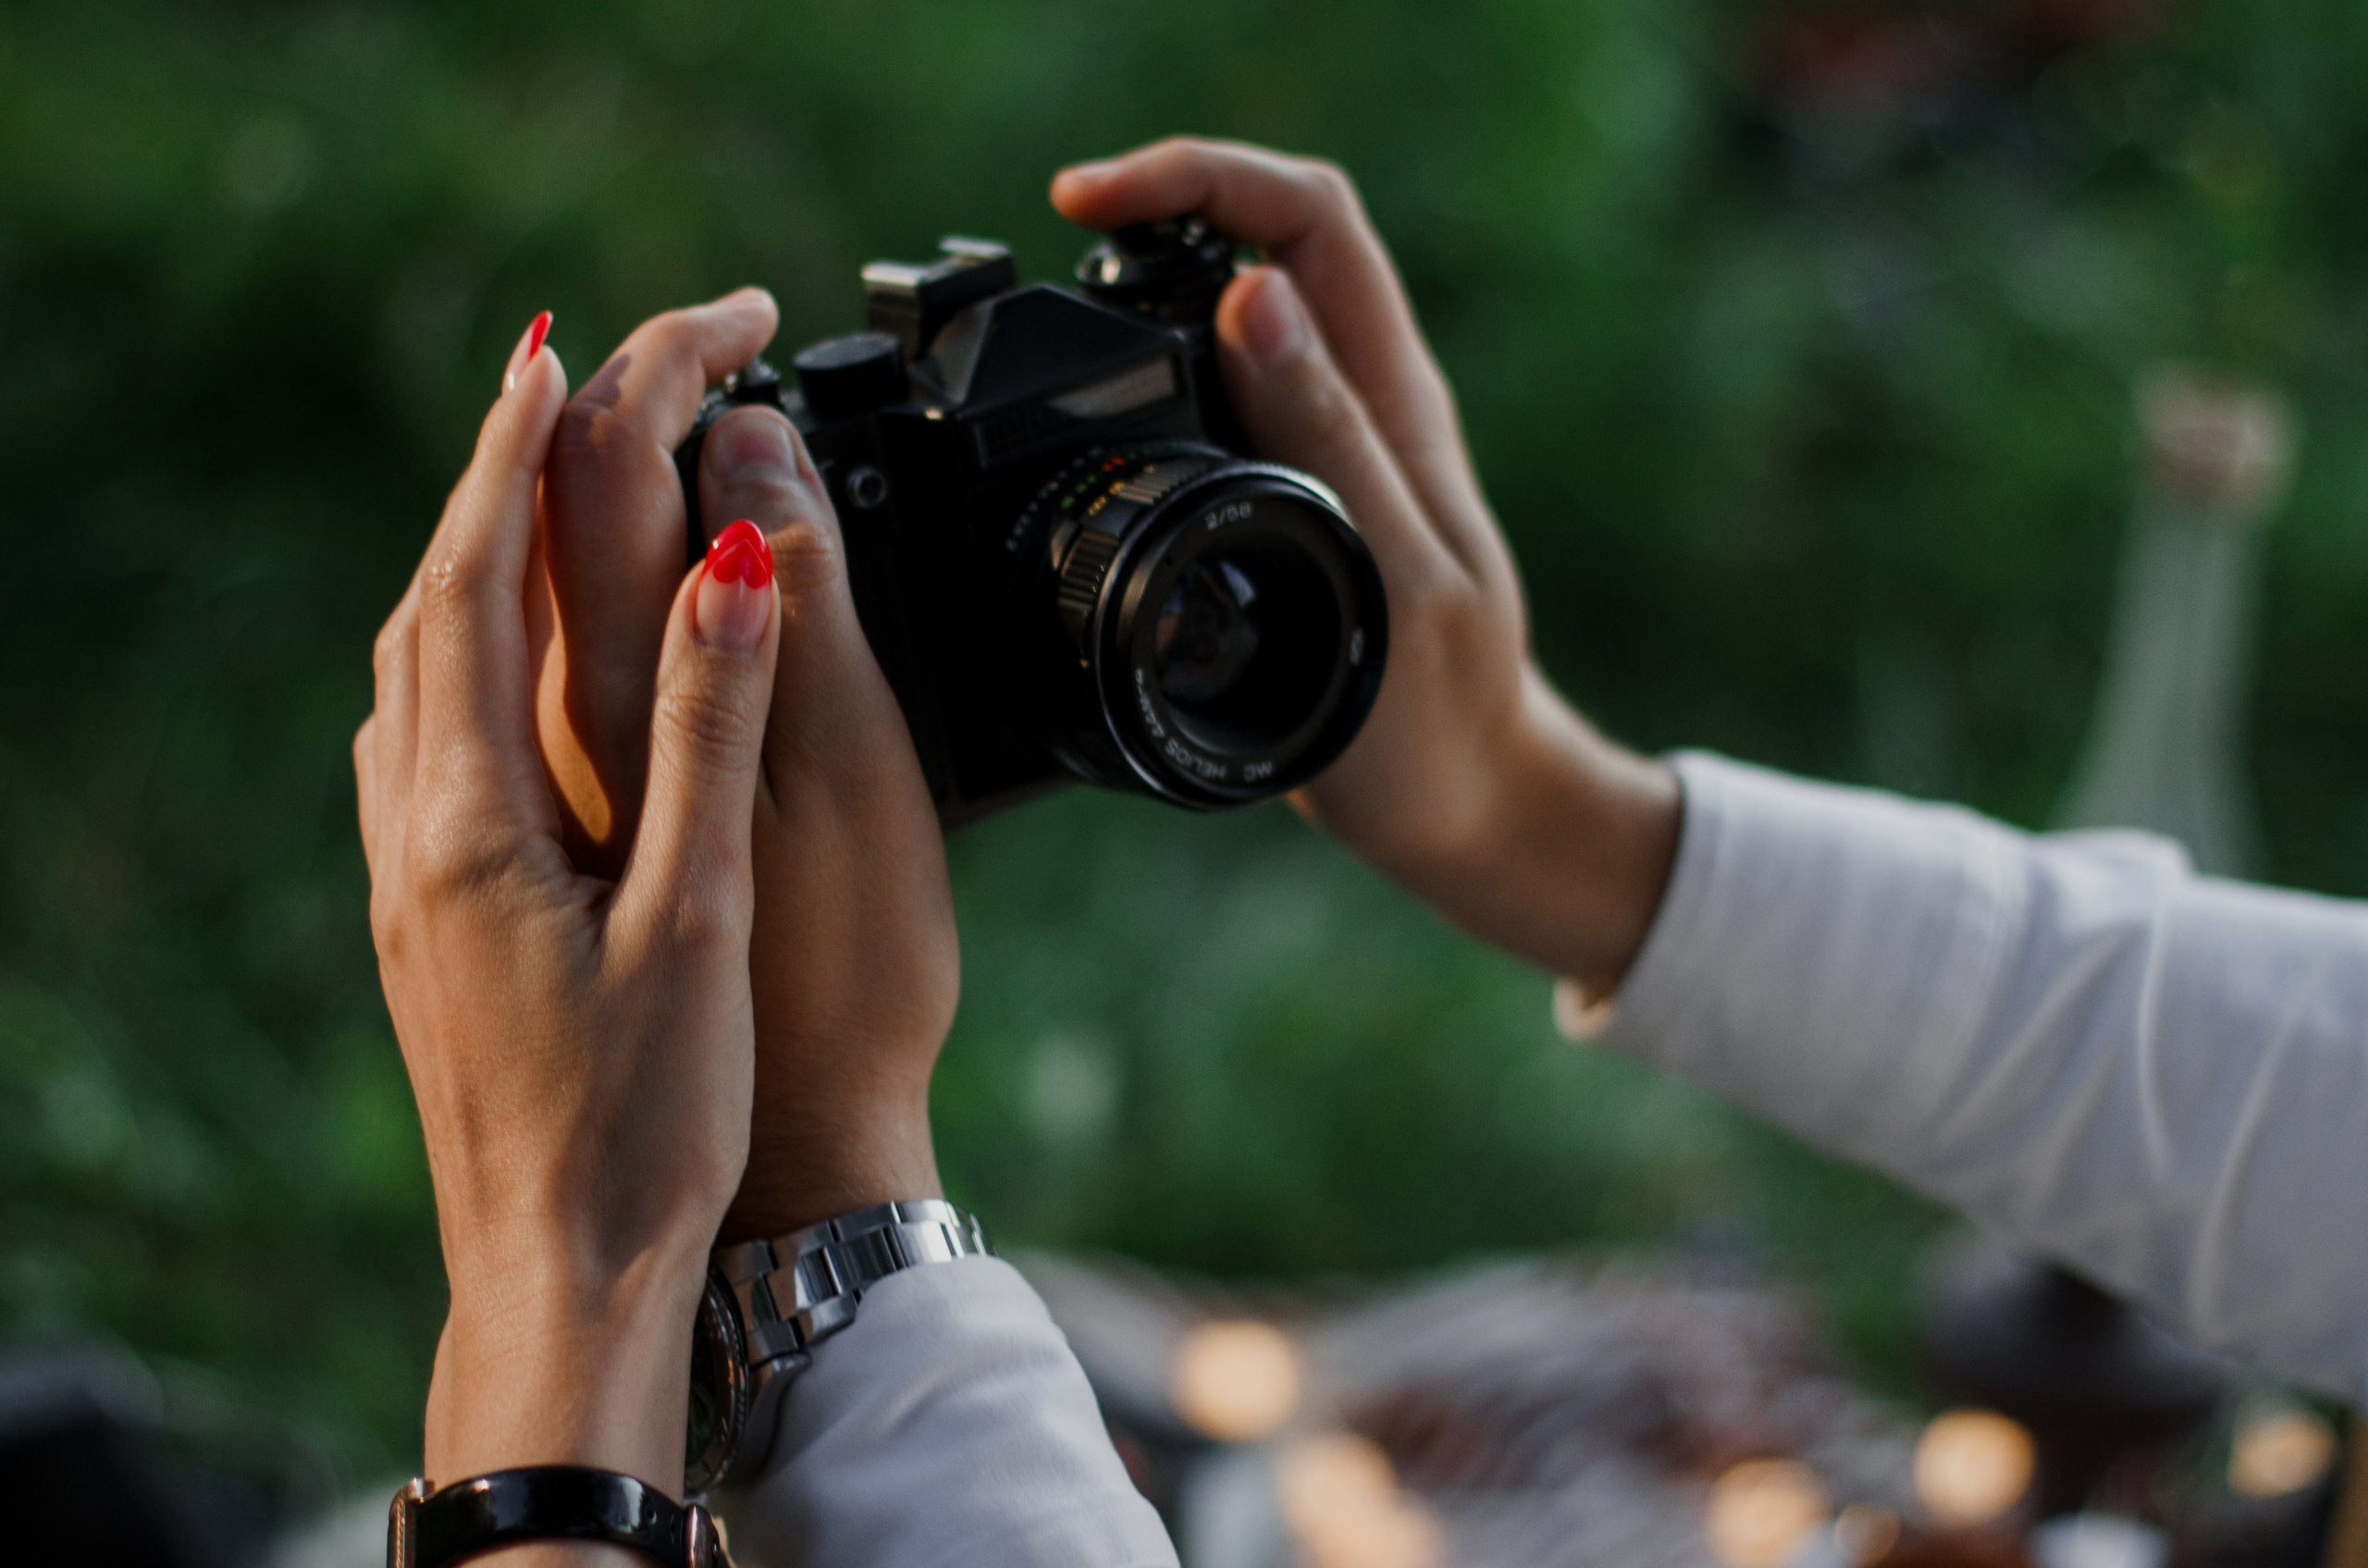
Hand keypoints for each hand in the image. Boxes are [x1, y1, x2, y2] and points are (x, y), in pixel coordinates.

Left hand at [354, 315, 779, 1502]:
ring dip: (467, 566)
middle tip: (550, 386)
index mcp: (475, 822)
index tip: (551, 351)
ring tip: (530, 498)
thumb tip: (732, 561)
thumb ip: (711, 734)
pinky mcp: (423, 929)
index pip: (475, 584)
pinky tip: (502, 676)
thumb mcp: (701, 919)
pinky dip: (460, 662)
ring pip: (413, 679)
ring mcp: (406, 886)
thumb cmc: (648, 1121)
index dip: (508, 458)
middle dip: (487, 484)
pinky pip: (421, 748)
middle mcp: (414, 838)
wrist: (562, 1278)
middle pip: (428, 614)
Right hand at [1052, 140, 1680, 989]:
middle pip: (1266, 236)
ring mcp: (1327, 444)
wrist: (1462, 802)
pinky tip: (1095, 411)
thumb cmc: (1437, 722)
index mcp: (1394, 403)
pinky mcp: (1294, 494)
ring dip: (1150, 284)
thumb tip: (1257, 301)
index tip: (1089, 200)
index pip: (1310, 218)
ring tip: (1056, 310)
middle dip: (1158, 206)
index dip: (1200, 176)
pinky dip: (1150, 375)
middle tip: (1057, 237)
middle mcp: (1363, 401)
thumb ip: (1335, 447)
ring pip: (1238, 310)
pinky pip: (1218, 396)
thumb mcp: (1392, 585)